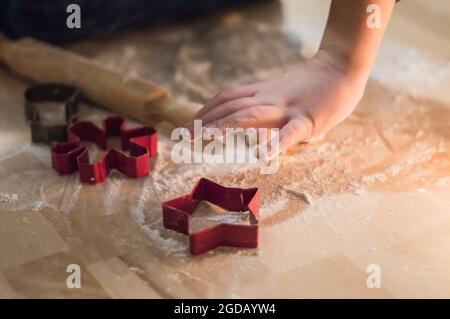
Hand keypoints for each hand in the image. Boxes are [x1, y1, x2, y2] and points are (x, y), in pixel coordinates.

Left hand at [186, 49, 366, 157]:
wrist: (341, 68)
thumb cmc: (312, 86)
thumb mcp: (281, 93)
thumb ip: (263, 105)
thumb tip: (249, 125)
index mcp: (263, 92)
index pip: (227, 98)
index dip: (205, 110)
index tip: (188, 125)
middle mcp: (269, 98)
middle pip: (231, 106)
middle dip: (205, 120)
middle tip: (184, 136)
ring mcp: (287, 108)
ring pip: (251, 115)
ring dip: (225, 126)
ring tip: (205, 138)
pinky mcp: (309, 118)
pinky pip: (292, 131)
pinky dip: (277, 143)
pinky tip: (263, 156)